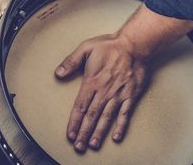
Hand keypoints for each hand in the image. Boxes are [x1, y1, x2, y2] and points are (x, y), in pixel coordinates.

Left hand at [54, 33, 147, 152]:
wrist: (134, 44)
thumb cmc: (109, 45)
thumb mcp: (86, 48)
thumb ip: (71, 61)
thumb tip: (58, 73)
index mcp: (92, 81)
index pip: (80, 106)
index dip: (74, 122)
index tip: (70, 134)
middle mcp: (104, 91)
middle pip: (91, 116)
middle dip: (84, 132)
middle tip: (78, 147)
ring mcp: (118, 95)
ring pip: (106, 117)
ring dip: (99, 132)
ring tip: (92, 144)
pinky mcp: (131, 95)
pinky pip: (125, 114)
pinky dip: (121, 126)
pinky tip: (116, 136)